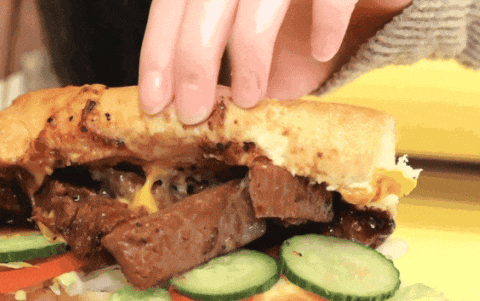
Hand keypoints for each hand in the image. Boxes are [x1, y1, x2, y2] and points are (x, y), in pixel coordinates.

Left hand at [139, 0, 411, 123]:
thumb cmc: (301, 11)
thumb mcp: (253, 34)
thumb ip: (224, 58)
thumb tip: (190, 101)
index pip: (172, 2)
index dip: (158, 52)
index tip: (154, 102)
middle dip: (193, 61)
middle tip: (192, 112)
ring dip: (248, 53)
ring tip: (250, 97)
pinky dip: (325, 22)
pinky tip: (322, 50)